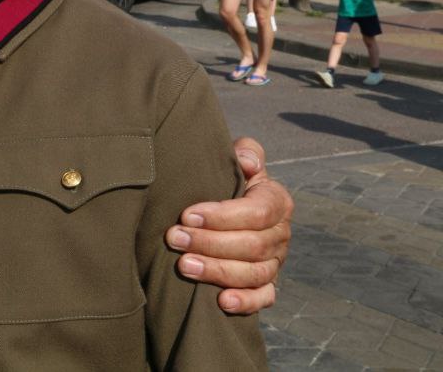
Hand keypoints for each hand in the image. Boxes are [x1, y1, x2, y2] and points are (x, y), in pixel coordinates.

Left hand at [165, 137, 292, 313]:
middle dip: (209, 243)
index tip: (186, 214)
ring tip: (183, 266)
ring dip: (217, 271)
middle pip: (253, 245)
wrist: (219, 205)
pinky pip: (263, 298)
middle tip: (173, 238)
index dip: (222, 215)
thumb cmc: (223, 178)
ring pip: (254, 273)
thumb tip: (248, 162)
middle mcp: (280, 234)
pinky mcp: (266, 284)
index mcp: (276, 201)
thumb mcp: (234, 159)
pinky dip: (245, 302)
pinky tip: (221, 302)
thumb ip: (245, 152)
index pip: (258, 212)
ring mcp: (275, 262)